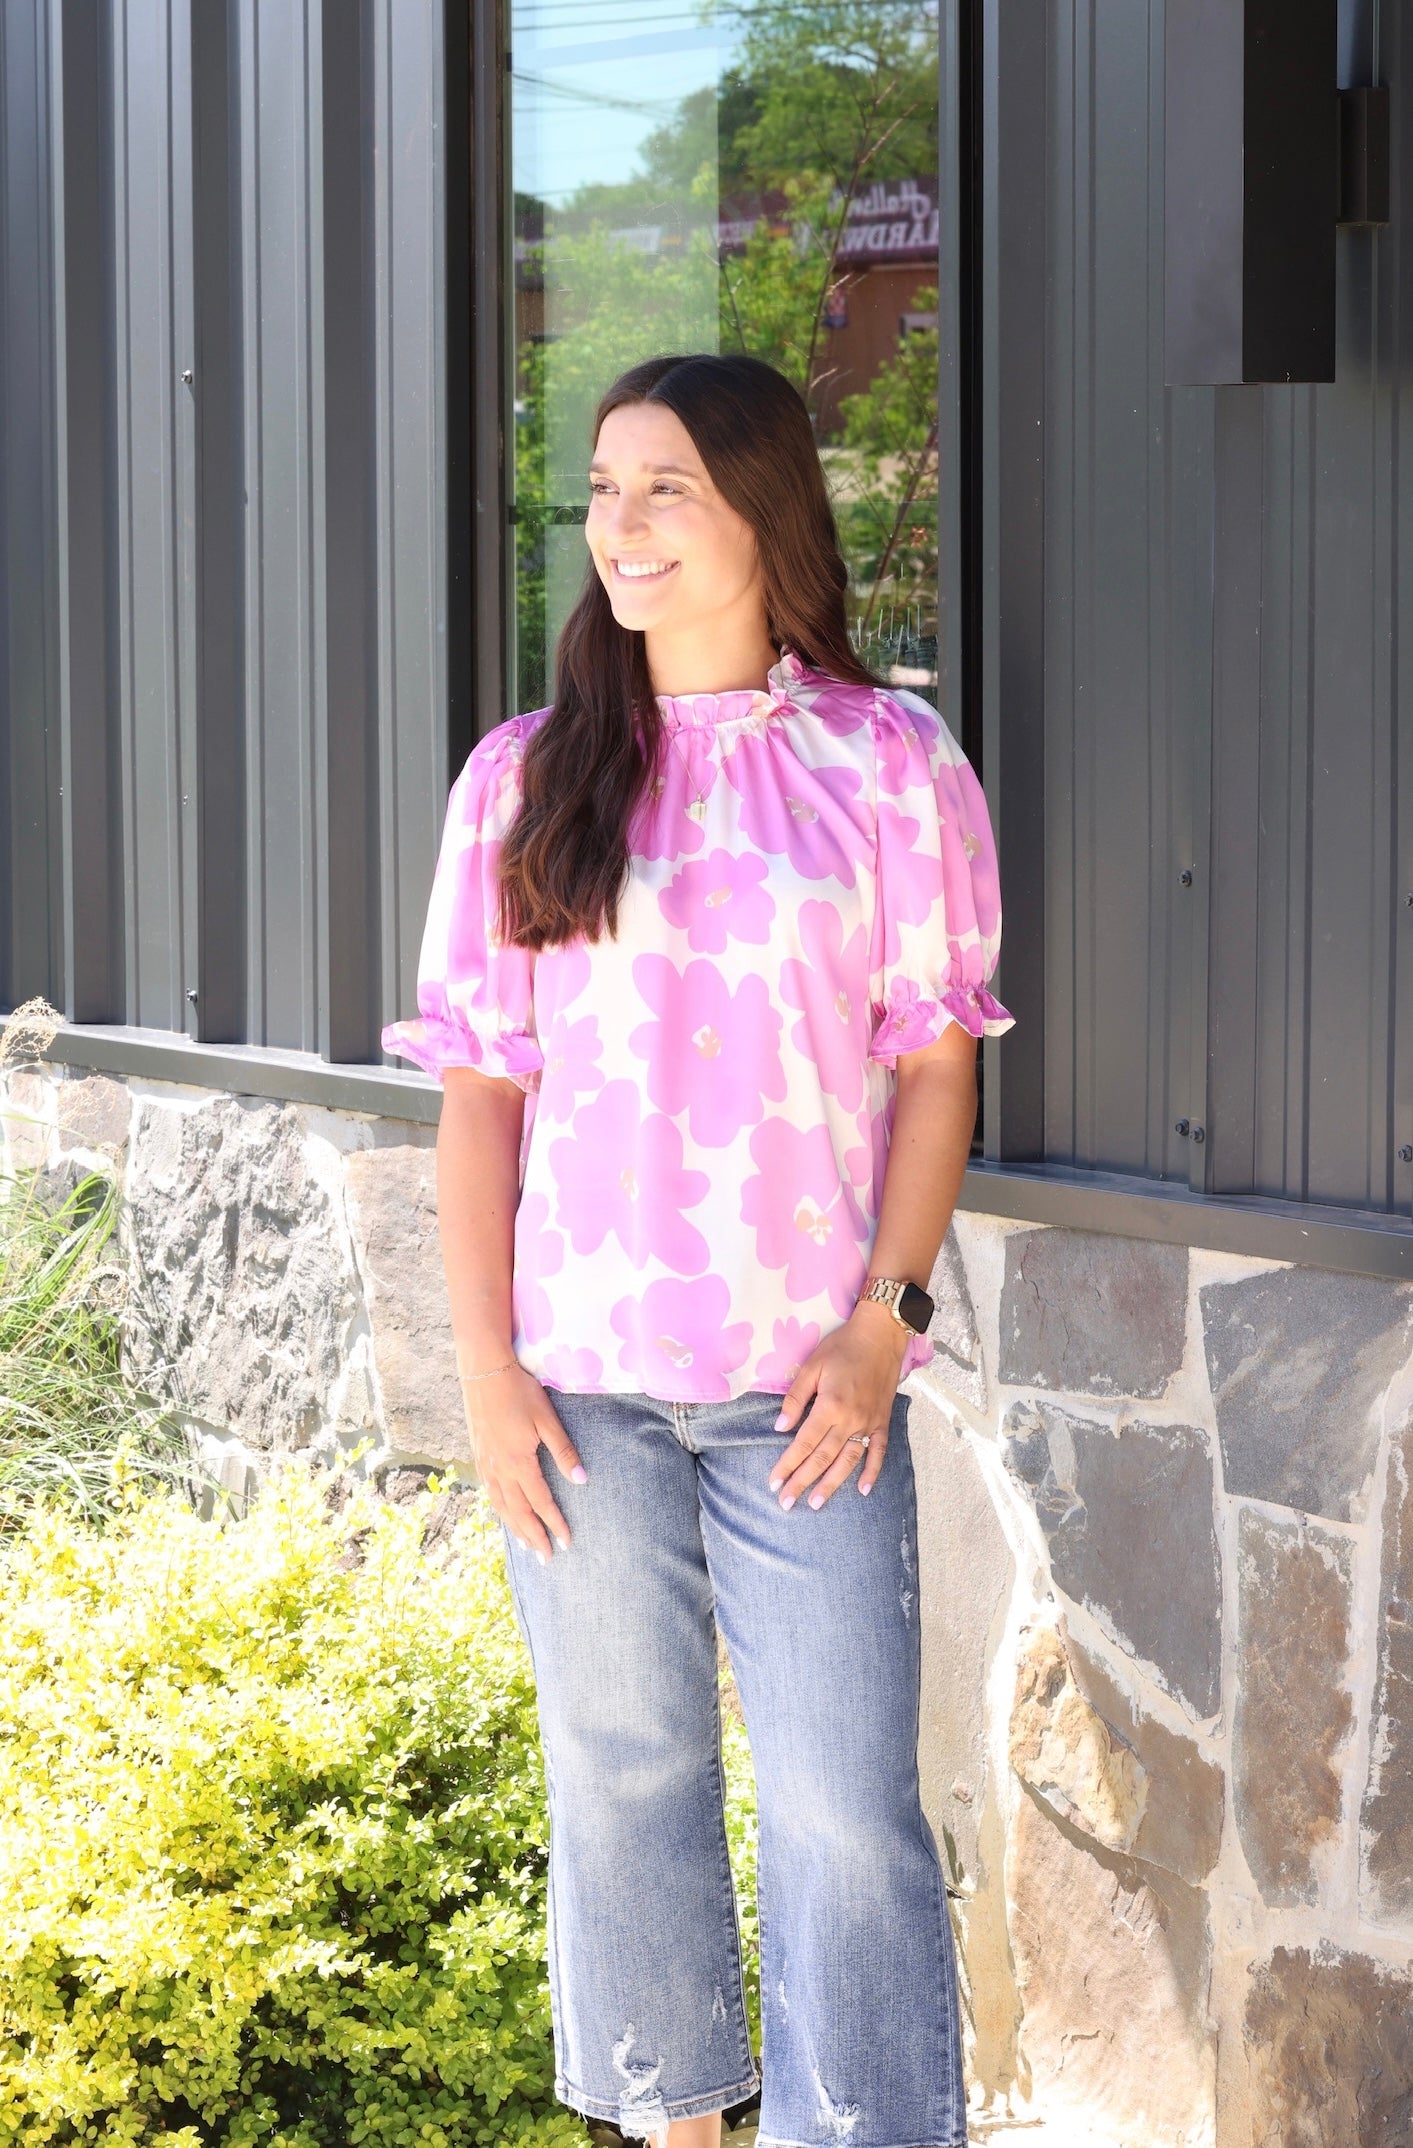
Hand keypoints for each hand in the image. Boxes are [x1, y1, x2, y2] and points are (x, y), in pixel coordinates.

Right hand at [460, 1362, 585, 1562]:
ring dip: (515, 1528)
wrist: (484, 1370)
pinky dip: (500, 1509)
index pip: (541, 1502)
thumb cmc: (520, 1391)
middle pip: (519, 1512)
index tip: (567, 1542)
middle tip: (546, 1559)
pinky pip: (490, 1492)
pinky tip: (505, 1513)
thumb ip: (564, 1451)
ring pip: (501, 1505)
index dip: (554, 1524)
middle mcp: (499, 1469)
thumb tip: (582, 1480)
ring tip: (526, 1546)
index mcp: (518, 1462)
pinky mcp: (478, 1455)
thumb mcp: (547, 1419)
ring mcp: (486, 1463)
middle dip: (533, 1536)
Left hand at [768, 1302, 909, 1510]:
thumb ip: (795, 1399)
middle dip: (802, 1482)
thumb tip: (780, 1428)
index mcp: (830, 1406)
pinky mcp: (882, 1422)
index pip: (804, 1443)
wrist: (880, 1335)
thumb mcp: (811, 1366)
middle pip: (823, 1458)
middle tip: (787, 1503)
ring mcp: (869, 1423)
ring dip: (832, 1485)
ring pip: (848, 1461)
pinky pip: (878, 1452)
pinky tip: (864, 1490)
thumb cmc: (842, 1347)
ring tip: (816, 1503)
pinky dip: (872, 1472)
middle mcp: (850, 1420)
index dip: (787, 1464)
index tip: (774, 1483)